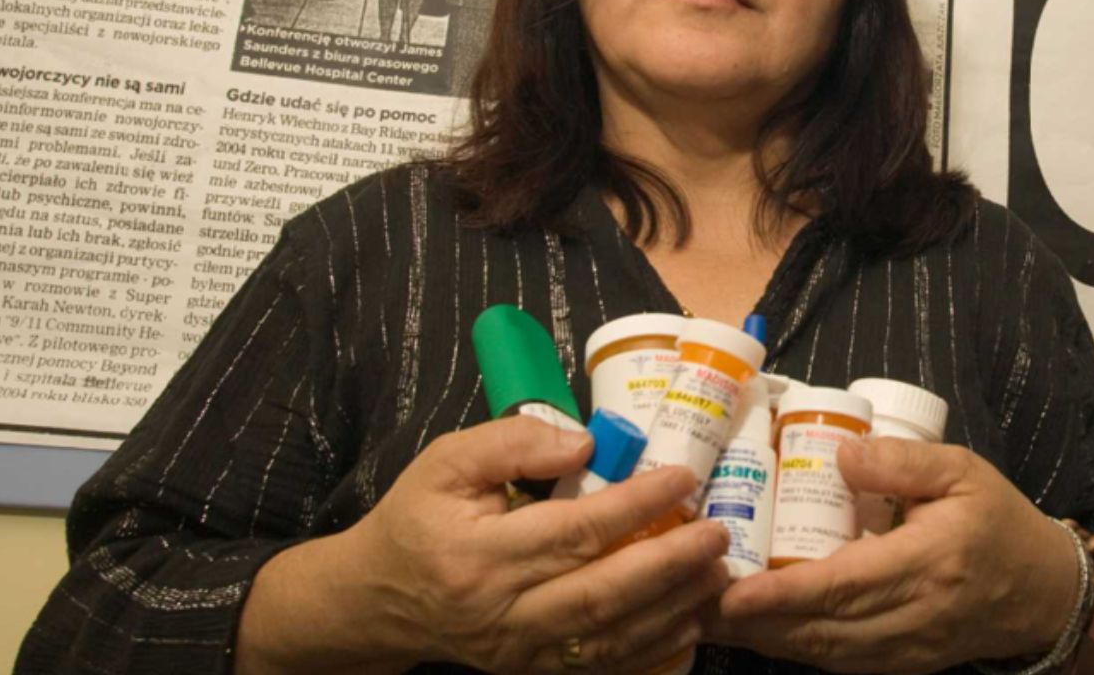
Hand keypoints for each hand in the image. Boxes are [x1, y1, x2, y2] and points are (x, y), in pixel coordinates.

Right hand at [333, 415, 729, 671]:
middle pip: (601, 592)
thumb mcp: (446, 462)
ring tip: (716, 572)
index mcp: (480, 554)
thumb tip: (587, 442)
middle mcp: (502, 612)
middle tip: (716, 533)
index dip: (635, 505)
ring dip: (672, 608)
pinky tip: (690, 622)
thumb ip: (513, 442)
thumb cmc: (418, 520)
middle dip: (669, 563)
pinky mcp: (530, 672)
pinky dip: (652, 650)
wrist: (377, 601)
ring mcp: (518, 652)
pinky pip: (601, 669)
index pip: (574, 530)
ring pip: (609, 638)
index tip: (682, 477)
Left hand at [709, 438, 1080, 672]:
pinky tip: (760, 629)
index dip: (780, 596)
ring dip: (766, 639)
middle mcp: (913, 616)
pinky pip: (839, 661)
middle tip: (693, 599)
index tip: (729, 591)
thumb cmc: (998, 521)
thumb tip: (839, 455)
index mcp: (928, 563)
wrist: (1043, 591)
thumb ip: (901, 462)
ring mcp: (907, 649)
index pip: (842, 586)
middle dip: (753, 622)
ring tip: (709, 615)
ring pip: (824, 652)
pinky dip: (795, 647)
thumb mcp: (962, 472)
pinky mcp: (902, 664)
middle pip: (821, 629)